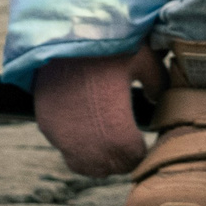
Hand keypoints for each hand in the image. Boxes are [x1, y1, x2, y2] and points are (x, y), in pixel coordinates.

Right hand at [33, 46, 164, 176]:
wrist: (61, 36)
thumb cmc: (108, 46)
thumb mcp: (144, 60)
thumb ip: (157, 83)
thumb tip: (158, 99)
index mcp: (117, 129)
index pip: (133, 159)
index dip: (143, 151)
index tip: (146, 140)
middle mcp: (88, 142)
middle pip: (110, 168)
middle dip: (123, 157)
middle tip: (132, 139)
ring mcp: (63, 137)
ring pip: (85, 166)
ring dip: (100, 158)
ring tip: (111, 136)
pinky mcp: (47, 127)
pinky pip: (66, 150)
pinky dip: (79, 147)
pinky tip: (90, 126)